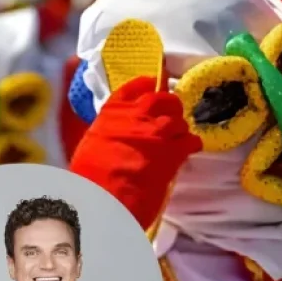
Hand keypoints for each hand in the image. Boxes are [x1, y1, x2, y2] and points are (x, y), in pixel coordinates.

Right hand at [69, 76, 202, 228]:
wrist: (105, 196)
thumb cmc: (90, 174)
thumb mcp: (91, 141)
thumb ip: (107, 128)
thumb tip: (116, 129)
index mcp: (113, 111)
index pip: (135, 87)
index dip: (147, 84)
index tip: (153, 84)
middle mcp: (138, 114)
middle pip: (164, 99)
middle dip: (170, 106)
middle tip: (170, 116)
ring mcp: (159, 131)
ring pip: (180, 121)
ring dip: (180, 130)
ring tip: (176, 140)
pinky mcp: (175, 151)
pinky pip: (191, 141)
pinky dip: (191, 144)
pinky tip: (188, 150)